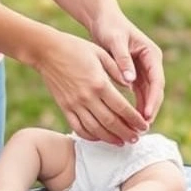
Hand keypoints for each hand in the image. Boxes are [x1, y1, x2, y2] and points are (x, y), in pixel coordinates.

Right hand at [33, 30, 148, 145]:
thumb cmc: (76, 48)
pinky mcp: (64, 107)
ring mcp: (74, 104)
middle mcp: (87, 97)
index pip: (122, 108)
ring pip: (95, 129)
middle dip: (126, 133)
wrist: (46, 51)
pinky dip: (90, 136)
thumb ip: (117, 70)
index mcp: (100, 83)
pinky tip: (100, 138)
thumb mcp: (101, 53)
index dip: (134, 120)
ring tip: (121, 142)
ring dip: (110, 138)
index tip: (143, 126)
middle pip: (111, 122)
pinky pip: (78, 128)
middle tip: (136, 138)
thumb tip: (132, 86)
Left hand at [89, 12, 164, 123]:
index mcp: (151, 54)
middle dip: (150, 110)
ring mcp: (144, 70)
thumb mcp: (115, 41)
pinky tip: (129, 120)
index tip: (147, 114)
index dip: (153, 99)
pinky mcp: (134, 75)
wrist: (103, 20)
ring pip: (148, 95)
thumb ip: (123, 60)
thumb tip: (130, 80)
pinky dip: (135, 106)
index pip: (157, 81)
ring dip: (143, 111)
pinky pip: (138, 94)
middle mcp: (151, 64)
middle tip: (143, 128)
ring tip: (137, 128)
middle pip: (155, 91)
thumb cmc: (110, 27)